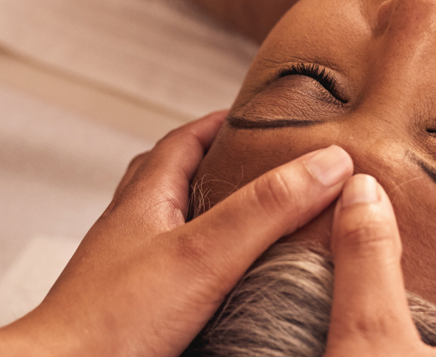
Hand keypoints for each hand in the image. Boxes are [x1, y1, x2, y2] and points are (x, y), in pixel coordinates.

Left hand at [0, 111, 355, 356]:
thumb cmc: (110, 322)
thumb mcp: (204, 252)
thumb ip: (265, 208)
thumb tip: (325, 163)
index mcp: (144, 201)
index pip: (185, 140)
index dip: (225, 122)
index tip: (264, 114)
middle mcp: (133, 230)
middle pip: (177, 178)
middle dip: (221, 165)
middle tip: (266, 164)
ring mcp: (132, 270)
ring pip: (178, 227)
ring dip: (216, 218)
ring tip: (259, 223)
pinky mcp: (139, 308)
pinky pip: (179, 271)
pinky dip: (209, 265)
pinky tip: (231, 283)